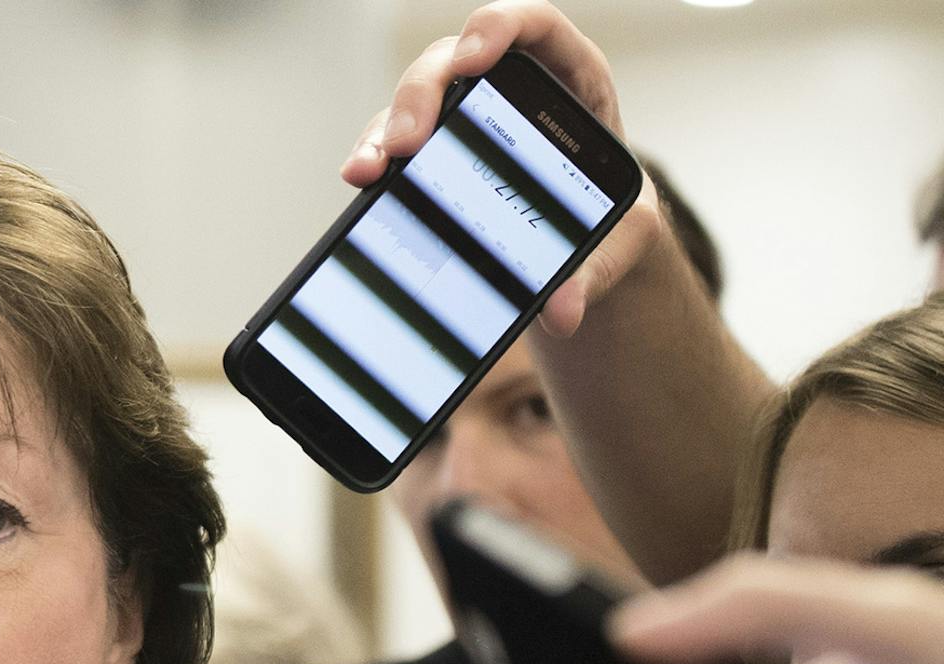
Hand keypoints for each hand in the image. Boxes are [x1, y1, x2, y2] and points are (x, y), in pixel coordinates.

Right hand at [343, 1, 662, 336]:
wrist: (587, 242)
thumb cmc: (611, 219)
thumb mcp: (625, 239)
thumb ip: (601, 267)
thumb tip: (564, 312)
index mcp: (570, 82)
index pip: (536, 27)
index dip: (502, 27)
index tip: (475, 58)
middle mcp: (507, 88)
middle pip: (455, 62)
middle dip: (422, 96)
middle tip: (406, 143)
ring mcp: (462, 116)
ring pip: (413, 99)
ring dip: (385, 131)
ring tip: (367, 173)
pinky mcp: (432, 151)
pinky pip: (395, 143)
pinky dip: (375, 160)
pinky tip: (361, 183)